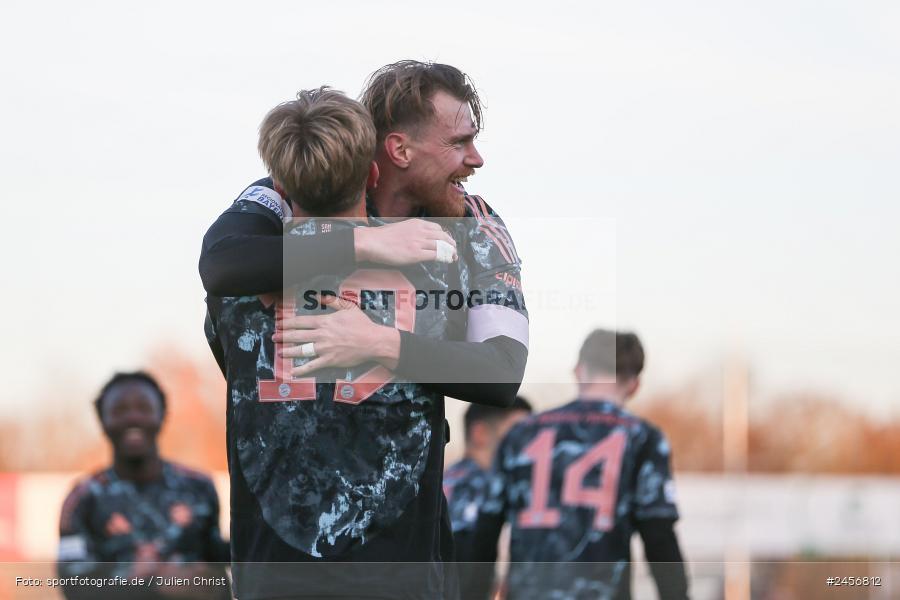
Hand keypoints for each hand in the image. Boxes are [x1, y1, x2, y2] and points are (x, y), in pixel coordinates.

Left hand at [274, 294, 400, 374]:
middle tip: (274, 337)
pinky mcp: (329, 361)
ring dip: (289, 351)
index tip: (279, 324)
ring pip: (302, 350)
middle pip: (297, 335)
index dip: (288, 323)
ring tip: (280, 352)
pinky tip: (293, 372)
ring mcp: (324, 349)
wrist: (373, 341)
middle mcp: (321, 335)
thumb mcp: (348, 307)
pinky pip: (312, 365)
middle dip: (283, 336)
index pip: (301, 322)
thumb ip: (331, 301)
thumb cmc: (361, 324)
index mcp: (324, 322)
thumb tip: (318, 296)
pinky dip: (302, 369)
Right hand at [354, 219, 456, 264]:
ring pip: (442, 246)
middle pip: (443, 236)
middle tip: (454, 250)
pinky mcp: (416, 254)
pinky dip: (445, 258)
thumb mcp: (401, 228)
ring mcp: (419, 242)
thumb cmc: (382, 237)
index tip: (448, 242)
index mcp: (417, 223)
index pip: (438, 228)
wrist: (372, 242)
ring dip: (450, 252)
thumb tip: (419, 240)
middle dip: (451, 244)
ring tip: (454, 257)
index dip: (445, 236)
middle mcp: (421, 231)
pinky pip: (436, 255)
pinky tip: (448, 261)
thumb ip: (412, 232)